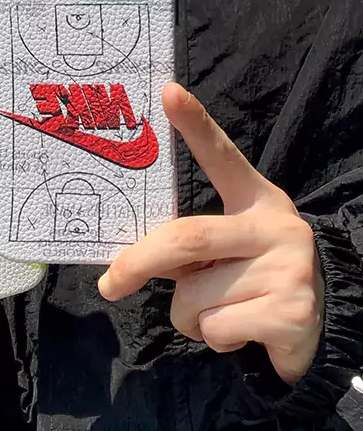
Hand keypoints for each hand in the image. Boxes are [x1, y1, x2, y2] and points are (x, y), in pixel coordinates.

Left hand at [99, 83, 323, 383]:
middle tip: (110, 283)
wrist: (319, 326)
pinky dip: (214, 338)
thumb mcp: (227, 250)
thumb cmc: (253, 277)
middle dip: (139, 263)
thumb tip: (124, 265)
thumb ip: (187, 245)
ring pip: (193, 297)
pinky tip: (247, 331)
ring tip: (226, 311)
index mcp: (256, 201)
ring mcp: (287, 268)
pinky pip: (214, 329)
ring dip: (189, 316)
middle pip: (186, 238)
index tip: (168, 92)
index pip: (222, 157)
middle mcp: (276, 226)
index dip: (196, 124)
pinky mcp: (290, 313)